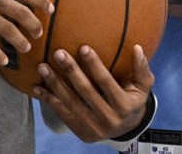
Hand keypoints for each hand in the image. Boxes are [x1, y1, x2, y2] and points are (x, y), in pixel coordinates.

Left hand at [32, 45, 154, 142]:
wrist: (126, 129)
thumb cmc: (133, 99)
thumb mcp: (143, 86)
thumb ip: (141, 68)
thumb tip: (137, 47)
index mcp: (125, 106)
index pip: (107, 82)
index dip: (95, 65)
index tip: (83, 47)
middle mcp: (109, 119)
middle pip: (86, 92)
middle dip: (71, 71)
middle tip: (58, 53)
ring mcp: (94, 128)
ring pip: (71, 103)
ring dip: (55, 84)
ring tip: (43, 67)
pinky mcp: (81, 132)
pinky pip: (62, 114)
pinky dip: (49, 100)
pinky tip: (38, 87)